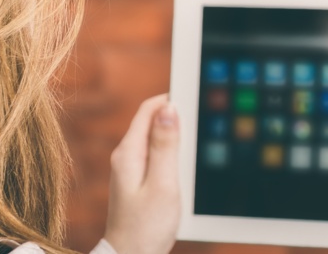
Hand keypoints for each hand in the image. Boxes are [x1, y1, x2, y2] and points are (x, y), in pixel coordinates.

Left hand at [103, 95, 181, 253]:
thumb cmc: (146, 227)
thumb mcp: (163, 184)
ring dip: (176, 138)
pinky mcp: (137, 181)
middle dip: (176, 119)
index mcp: (129, 153)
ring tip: (195, 150)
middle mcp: (126, 157)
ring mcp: (130, 169)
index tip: (196, 101)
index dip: (172, 100)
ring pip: (155, 139)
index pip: (149, 109)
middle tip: (201, 128)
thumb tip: (169, 109)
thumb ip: (166, 146)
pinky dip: (172, 155)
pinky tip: (184, 168)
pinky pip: (156, 156)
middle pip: (152, 121)